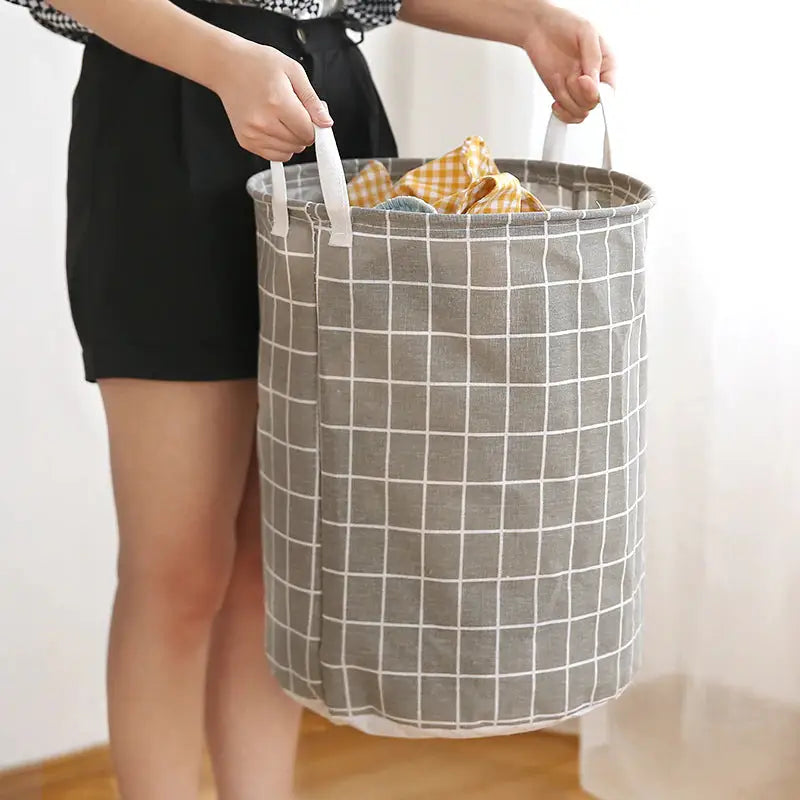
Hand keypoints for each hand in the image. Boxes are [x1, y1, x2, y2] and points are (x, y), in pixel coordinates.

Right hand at [211, 38, 332, 160]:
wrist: (226, 66)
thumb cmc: (257, 64)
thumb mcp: (293, 72)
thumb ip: (312, 100)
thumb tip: (326, 122)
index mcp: (278, 102)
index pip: (308, 132)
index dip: (314, 125)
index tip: (310, 116)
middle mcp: (264, 122)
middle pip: (300, 143)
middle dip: (303, 131)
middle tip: (293, 112)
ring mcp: (253, 134)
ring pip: (289, 152)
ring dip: (292, 140)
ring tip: (281, 118)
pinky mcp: (246, 141)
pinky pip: (274, 156)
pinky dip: (280, 147)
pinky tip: (273, 128)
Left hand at [523, 1, 614, 123]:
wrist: (540, 28)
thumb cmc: (565, 24)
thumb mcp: (585, 32)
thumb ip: (592, 57)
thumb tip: (593, 81)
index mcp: (607, 66)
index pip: (609, 91)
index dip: (596, 92)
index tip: (582, 81)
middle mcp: (594, 82)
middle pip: (592, 105)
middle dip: (577, 93)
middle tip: (569, 75)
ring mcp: (578, 91)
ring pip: (580, 112)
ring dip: (566, 99)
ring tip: (560, 79)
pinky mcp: (563, 96)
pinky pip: (569, 116)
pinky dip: (562, 113)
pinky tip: (556, 102)